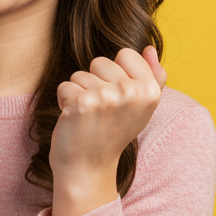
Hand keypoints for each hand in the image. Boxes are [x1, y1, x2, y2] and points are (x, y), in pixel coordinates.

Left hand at [49, 45, 166, 215]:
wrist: (88, 168)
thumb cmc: (112, 134)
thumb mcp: (141, 108)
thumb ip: (152, 76)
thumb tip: (149, 47)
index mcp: (150, 91)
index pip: (126, 54)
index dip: (114, 74)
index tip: (116, 98)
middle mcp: (132, 92)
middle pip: (100, 62)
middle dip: (94, 83)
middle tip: (99, 111)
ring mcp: (107, 97)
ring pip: (80, 74)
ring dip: (78, 94)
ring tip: (87, 117)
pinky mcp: (82, 103)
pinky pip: (65, 86)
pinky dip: (64, 101)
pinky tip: (73, 120)